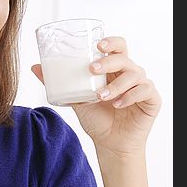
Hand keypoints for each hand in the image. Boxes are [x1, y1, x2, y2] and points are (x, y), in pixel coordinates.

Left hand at [31, 36, 160, 155]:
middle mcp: (130, 74)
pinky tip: (118, 104)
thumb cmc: (96, 119)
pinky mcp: (151, 100)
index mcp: (114, 70)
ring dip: (116, 84)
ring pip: (134, 74)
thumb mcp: (74, 99)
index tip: (97, 45)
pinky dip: (130, 96)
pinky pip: (145, 90)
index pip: (118, 46)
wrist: (109, 144)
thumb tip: (35, 67)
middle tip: (92, 69)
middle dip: (108, 61)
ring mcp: (142, 86)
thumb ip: (58, 83)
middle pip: (124, 57)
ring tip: (101, 96)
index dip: (111, 41)